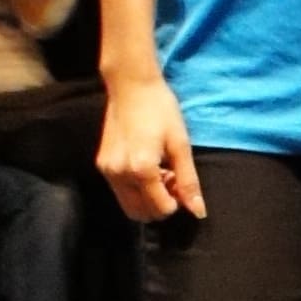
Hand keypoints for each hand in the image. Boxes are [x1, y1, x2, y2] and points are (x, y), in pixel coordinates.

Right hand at [97, 74, 205, 221]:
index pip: (160, 208)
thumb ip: (188, 181)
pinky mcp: (102, 165)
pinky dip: (136, 189)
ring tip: (160, 173)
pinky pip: (120, 191)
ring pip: (129, 206)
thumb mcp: (181, 145)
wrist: (131, 86)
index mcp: (141, 168)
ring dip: (147, 199)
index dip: (176, 202)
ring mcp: (107, 171)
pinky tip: (146, 168)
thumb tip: (198, 211)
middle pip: (142, 213)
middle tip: (171, 179)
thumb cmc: (161, 110)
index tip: (181, 182)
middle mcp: (120, 174)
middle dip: (160, 204)